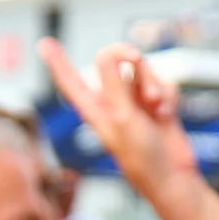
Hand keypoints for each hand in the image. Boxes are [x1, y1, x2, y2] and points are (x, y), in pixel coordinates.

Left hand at [41, 40, 198, 210]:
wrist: (174, 176)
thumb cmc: (143, 157)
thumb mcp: (123, 119)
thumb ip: (114, 83)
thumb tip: (108, 53)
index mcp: (95, 109)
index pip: (71, 82)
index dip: (58, 62)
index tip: (44, 44)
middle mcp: (113, 101)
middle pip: (115, 61)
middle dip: (128, 59)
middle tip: (134, 56)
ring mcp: (136, 101)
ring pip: (142, 69)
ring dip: (153, 83)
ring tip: (156, 106)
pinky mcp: (157, 102)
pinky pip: (162, 82)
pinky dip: (167, 93)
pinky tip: (167, 113)